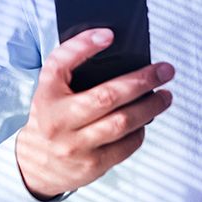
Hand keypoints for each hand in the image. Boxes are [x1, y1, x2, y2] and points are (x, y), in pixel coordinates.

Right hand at [14, 28, 174, 199]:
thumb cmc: (50, 117)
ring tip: (165, 96)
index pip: (60, 64)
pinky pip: (125, 145)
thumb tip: (108, 40)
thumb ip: (70, 64)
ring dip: (150, 107)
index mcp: (46, 95)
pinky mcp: (92, 166)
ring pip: (122, 123)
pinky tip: (146, 121)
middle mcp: (59, 121)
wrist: (36, 166)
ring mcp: (76, 146)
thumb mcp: (50, 89)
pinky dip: (140, 130)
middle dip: (141, 81)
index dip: (83, 46)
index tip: (109, 35)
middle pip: (107, 97)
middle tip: (165, 71)